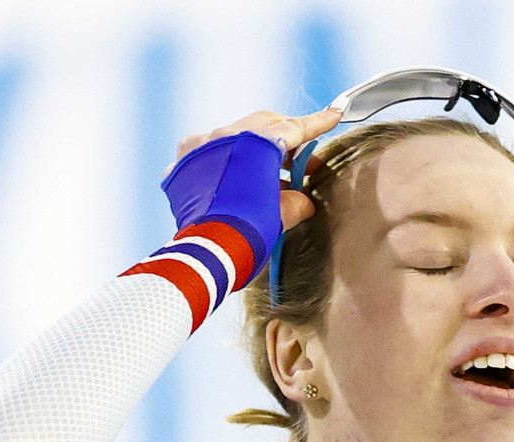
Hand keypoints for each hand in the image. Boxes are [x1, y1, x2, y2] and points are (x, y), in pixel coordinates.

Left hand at [168, 107, 341, 229]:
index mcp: (255, 143)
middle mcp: (223, 136)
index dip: (316, 124)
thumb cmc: (248, 233)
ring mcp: (198, 149)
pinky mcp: (180, 167)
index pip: (292, 129)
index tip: (333, 114)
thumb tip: (301, 201)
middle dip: (285, 137)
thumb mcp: (282, 216)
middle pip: (262, 125)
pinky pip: (207, 155)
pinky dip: (225, 163)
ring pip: (233, 137)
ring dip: (253, 151)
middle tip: (300, 158)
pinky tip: (233, 182)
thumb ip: (295, 202)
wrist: (207, 255)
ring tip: (267, 176)